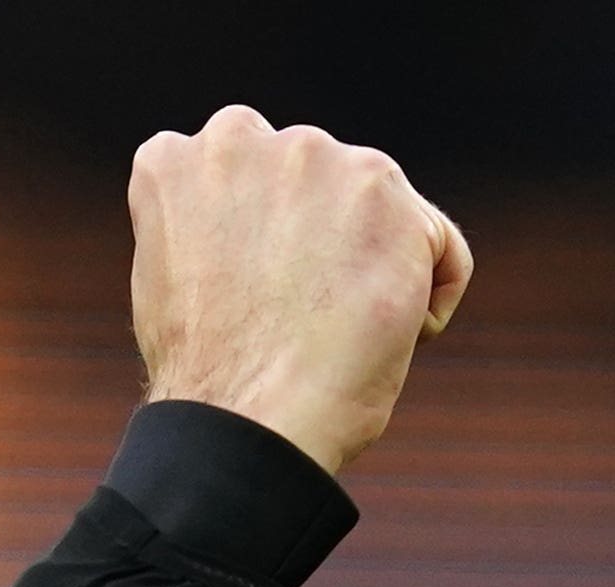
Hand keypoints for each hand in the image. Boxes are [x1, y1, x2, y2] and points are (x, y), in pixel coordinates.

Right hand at [128, 105, 470, 476]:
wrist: (249, 420)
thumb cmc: (213, 382)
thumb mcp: (176, 282)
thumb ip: (211, 231)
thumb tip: (254, 234)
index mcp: (176, 161)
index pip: (243, 180)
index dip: (261, 251)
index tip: (259, 304)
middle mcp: (241, 137)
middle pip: (315, 188)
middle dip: (322, 246)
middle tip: (302, 323)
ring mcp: (314, 159)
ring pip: (377, 212)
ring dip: (374, 268)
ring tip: (338, 335)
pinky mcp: (385, 193)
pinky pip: (438, 244)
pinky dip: (429, 298)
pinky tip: (389, 339)